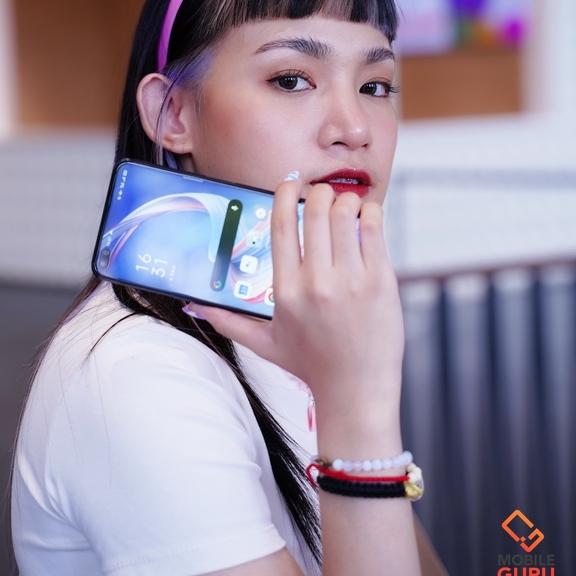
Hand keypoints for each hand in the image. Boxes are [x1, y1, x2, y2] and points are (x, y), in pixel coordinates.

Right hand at [186, 177, 403, 425]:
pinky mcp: (382, 281)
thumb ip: (228, 320)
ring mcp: (352, 280)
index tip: (291, 183)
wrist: (356, 392)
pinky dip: (370, 215)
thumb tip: (193, 307)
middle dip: (319, 194)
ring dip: (345, 201)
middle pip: (316, 210)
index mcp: (286, 290)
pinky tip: (366, 220)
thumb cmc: (311, 366)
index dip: (285, 193)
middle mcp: (317, 282)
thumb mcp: (265, 343)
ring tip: (345, 209)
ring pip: (346, 212)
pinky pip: (374, 228)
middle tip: (322, 198)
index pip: (281, 224)